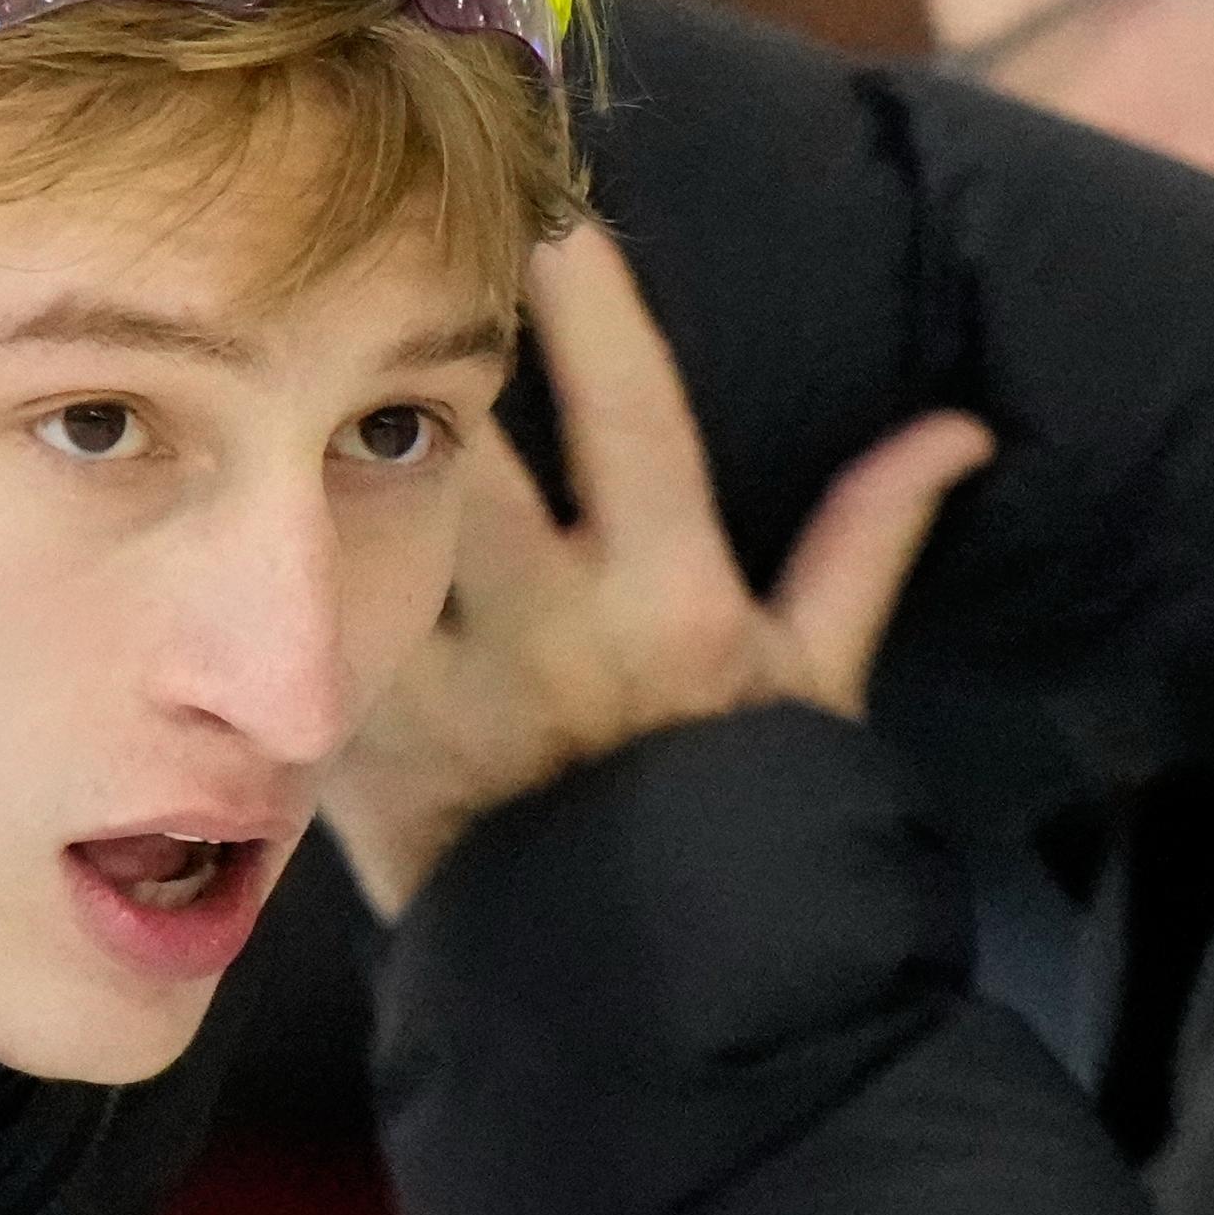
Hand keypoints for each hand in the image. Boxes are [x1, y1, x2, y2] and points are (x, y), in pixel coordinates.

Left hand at [323, 225, 995, 915]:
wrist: (645, 1009)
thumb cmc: (740, 830)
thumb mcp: (813, 690)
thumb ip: (864, 545)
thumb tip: (959, 430)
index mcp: (677, 606)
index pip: (630, 410)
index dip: (590, 298)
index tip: (557, 204)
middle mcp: (558, 640)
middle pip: (469, 444)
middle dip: (430, 342)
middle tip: (390, 246)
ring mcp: (449, 699)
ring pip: (372, 523)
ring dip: (340, 439)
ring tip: (304, 344)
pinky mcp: (361, 755)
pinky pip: (307, 631)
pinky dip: (283, 567)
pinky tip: (254, 489)